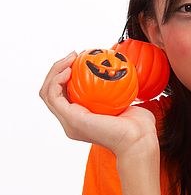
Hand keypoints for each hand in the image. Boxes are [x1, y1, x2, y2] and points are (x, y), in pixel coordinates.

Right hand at [39, 51, 157, 157]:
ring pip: (47, 92)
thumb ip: (118, 90)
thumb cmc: (139, 125)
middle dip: (57, 69)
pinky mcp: (71, 118)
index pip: (64, 94)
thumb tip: (119, 71)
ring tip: (70, 58)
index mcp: (81, 118)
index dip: (66, 75)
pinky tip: (69, 70)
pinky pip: (53, 96)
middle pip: (51, 91)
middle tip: (73, 55)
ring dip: (55, 71)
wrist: (139, 139)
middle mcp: (71, 121)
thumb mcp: (126, 103)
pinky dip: (56, 80)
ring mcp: (69, 121)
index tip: (80, 59)